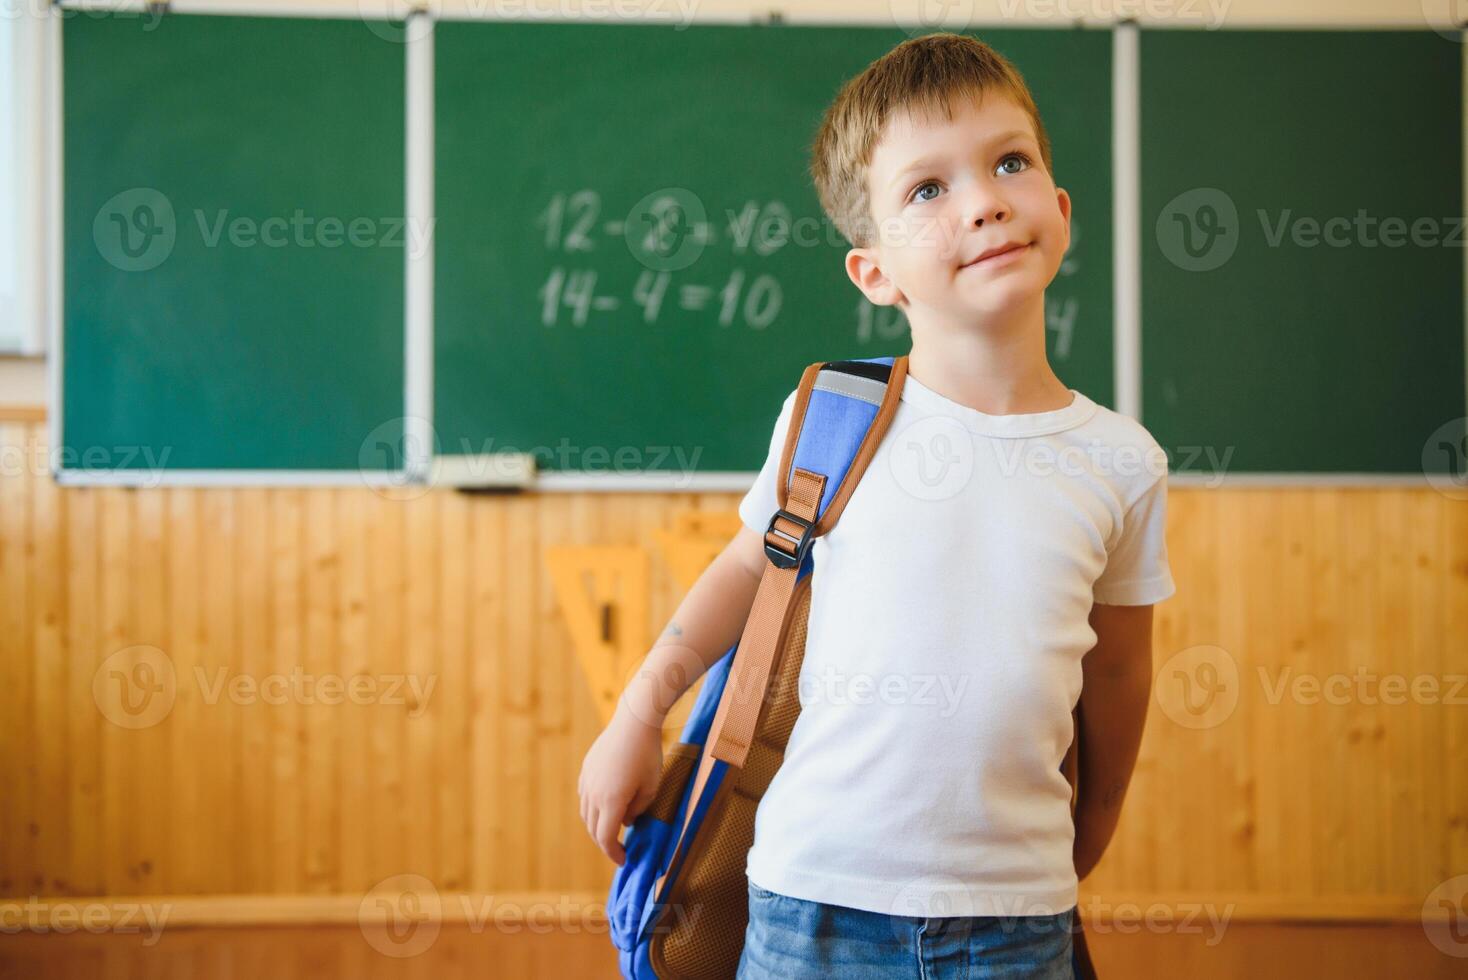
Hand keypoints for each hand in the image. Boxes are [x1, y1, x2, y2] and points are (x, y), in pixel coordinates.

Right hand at [578, 705, 663, 865]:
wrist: (634, 722)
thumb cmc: (648, 755)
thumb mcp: (651, 788)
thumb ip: (638, 810)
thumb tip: (625, 822)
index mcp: (611, 802)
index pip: (606, 838)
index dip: (614, 853)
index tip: (623, 860)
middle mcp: (594, 794)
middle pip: (594, 829)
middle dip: (606, 843)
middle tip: (619, 849)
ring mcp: (587, 781)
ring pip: (586, 813)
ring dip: (597, 826)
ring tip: (612, 829)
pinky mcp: (586, 770)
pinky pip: (585, 796)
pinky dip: (593, 808)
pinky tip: (605, 806)